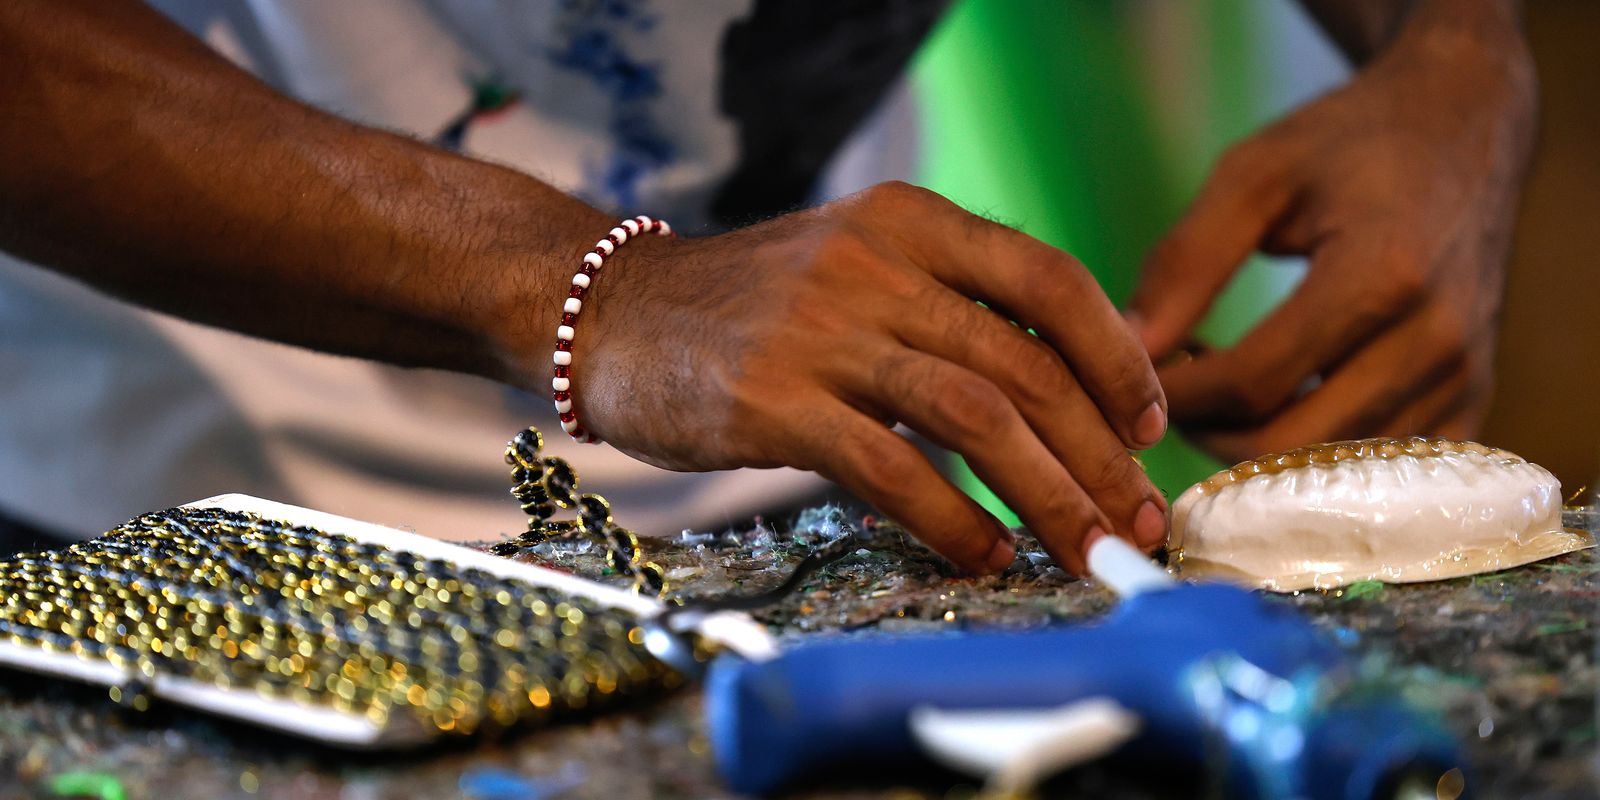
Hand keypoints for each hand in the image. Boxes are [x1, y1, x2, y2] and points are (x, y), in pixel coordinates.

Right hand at [525, 182, 1168, 574]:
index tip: (1149, 426)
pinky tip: (985, 556)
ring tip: (1087, 552)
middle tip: (1138, 522)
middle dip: (1100, 455)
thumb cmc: (751, 307)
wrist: (611, 311)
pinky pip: (894, 470)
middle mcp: (876, 264)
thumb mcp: (855, 265)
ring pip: (978, 418)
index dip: (1117, 357)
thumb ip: (946, 306)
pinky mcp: (776, 401)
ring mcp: (824, 330)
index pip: (1049, 279)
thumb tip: (1063, 399)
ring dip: (1050, 496)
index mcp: (909, 222)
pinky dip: (955, 522)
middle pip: (1026, 365)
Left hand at [1128, 10, 1536, 462]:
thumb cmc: (1348, 142)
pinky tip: (1281, 405)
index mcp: (1381, 275)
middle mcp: (1434, 339)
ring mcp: (1461, 378)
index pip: (1251, 381)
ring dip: (1255, 449)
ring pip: (1329, 470)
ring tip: (1218, 392)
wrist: (1466, 122)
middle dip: (1207, 431)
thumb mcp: (1253, 175)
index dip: (1178, 392)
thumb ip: (1184, 262)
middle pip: (1287, 441)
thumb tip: (1126, 346)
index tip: (1138, 369)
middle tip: (1170, 393)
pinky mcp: (1472, 399)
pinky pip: (1377, 475)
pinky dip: (1316, 458)